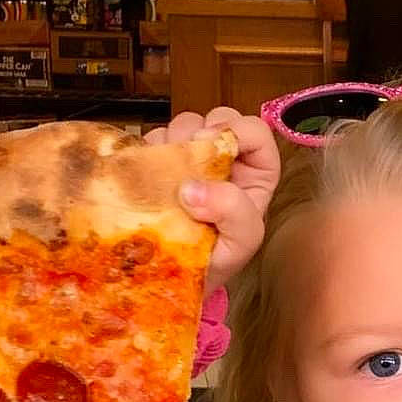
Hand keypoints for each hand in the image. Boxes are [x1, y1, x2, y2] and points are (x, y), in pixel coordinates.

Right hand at [148, 105, 279, 291]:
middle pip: (218, 119)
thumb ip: (234, 213)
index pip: (255, 132)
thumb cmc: (216, 262)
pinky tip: (147, 175)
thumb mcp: (241, 243)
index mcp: (254, 174)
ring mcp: (190, 161)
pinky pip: (151, 141)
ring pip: (182, 126)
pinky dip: (146, 151)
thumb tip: (192, 188)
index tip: (209, 142)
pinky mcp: (159, 164)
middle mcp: (224, 162)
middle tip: (184, 154)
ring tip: (165, 174)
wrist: (173, 282)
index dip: (236, 129)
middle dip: (199, 130)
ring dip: (171, 142)